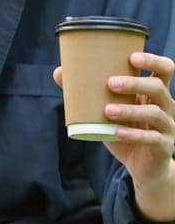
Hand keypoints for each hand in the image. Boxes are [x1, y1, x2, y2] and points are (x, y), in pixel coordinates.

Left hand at [59, 51, 174, 217]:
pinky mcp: (163, 146)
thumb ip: (87, 93)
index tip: (132, 56)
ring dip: (130, 110)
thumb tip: (59, 71)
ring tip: (107, 110)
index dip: (153, 60)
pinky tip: (117, 132)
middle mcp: (166, 106)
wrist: (142, 167)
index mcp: (155, 93)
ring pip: (155, 113)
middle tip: (110, 83)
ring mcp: (167, 126)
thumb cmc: (123, 131)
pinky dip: (134, 135)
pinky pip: (152, 139)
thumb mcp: (106, 111)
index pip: (164, 70)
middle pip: (159, 88)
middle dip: (136, 83)